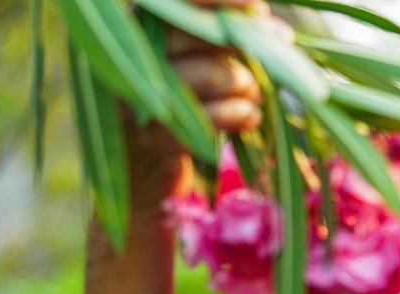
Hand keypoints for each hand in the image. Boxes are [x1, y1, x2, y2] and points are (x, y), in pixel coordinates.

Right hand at [125, 0, 270, 206]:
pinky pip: (209, 118)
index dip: (216, 1)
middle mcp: (124, 56)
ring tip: (253, 95)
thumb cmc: (177, 106)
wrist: (143, 170)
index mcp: (133, 28)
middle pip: (191, 34)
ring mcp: (133, 97)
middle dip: (241, 44)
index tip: (257, 8)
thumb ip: (221, 38)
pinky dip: (239, 115)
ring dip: (245, 85)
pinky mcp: (150, 137)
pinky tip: (249, 116)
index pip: (174, 2)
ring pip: (208, 75)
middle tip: (275, 52)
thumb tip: (266, 23)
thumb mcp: (194, 62)